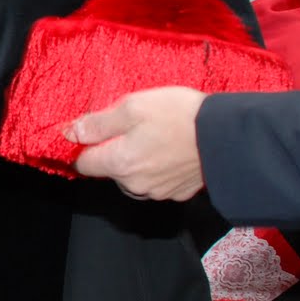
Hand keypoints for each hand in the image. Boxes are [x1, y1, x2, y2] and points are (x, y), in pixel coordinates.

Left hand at [66, 87, 208, 200]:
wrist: (228, 136)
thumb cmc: (179, 116)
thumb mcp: (132, 107)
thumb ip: (98, 123)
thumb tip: (71, 133)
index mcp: (120, 163)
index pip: (84, 164)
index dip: (85, 147)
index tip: (95, 132)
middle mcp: (135, 185)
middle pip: (109, 170)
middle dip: (114, 151)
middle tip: (134, 126)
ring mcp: (158, 192)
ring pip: (133, 178)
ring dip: (137, 161)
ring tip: (155, 137)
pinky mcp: (178, 193)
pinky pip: (156, 182)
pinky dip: (158, 168)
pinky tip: (171, 150)